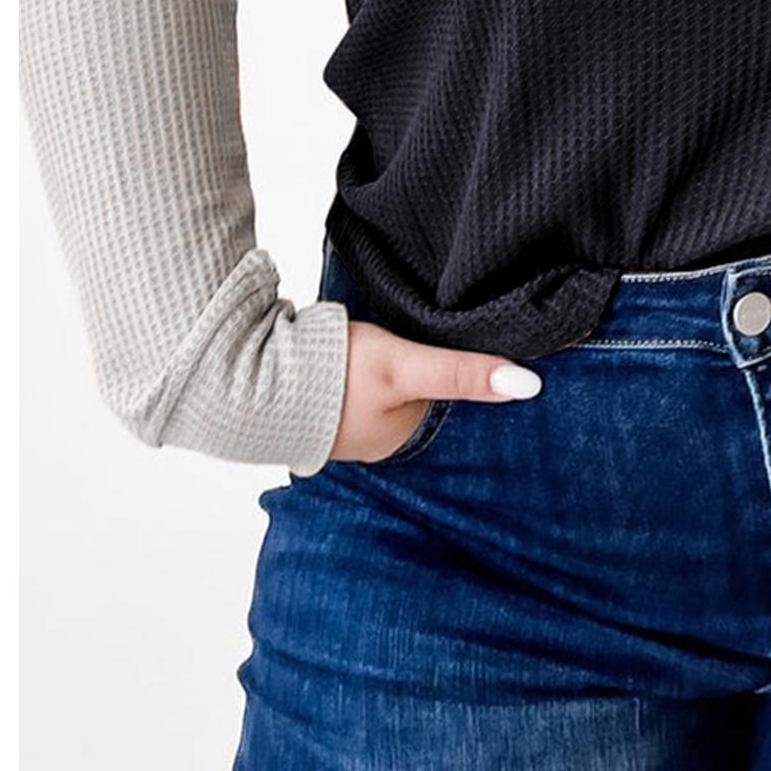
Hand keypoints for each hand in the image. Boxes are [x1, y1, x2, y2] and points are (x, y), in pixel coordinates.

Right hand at [330, 318, 543, 463]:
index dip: (468, 377)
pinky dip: (371, 363)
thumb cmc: (326, 374)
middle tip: (452, 330)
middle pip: (421, 396)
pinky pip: (360, 378)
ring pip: (392, 386)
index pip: (450, 405)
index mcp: (398, 440)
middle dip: (433, 372)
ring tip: (411, 335)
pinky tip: (368, 343)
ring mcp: (344, 418)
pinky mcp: (319, 395)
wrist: (242, 370)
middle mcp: (374, 436)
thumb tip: (528, 386)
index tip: (491, 347)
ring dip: (401, 366)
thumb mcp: (405, 367)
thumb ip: (460, 372)